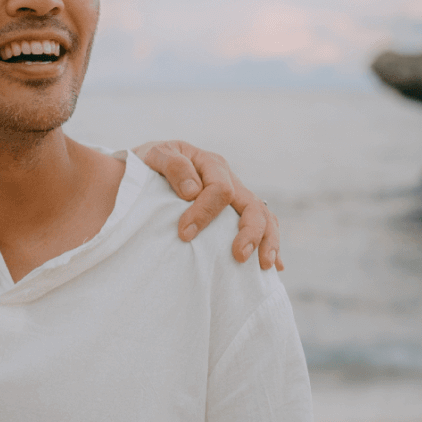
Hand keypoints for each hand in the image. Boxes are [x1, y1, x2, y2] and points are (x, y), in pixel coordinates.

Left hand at [134, 140, 282, 269]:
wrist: (146, 167)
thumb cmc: (149, 163)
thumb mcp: (154, 155)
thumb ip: (172, 166)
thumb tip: (193, 191)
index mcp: (211, 164)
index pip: (220, 190)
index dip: (205, 212)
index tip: (184, 233)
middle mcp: (229, 179)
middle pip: (252, 205)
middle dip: (249, 232)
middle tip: (238, 255)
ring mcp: (236, 196)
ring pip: (263, 216)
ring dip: (267, 241)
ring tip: (264, 264)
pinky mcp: (235, 212)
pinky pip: (261, 226)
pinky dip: (269, 244)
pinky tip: (274, 265)